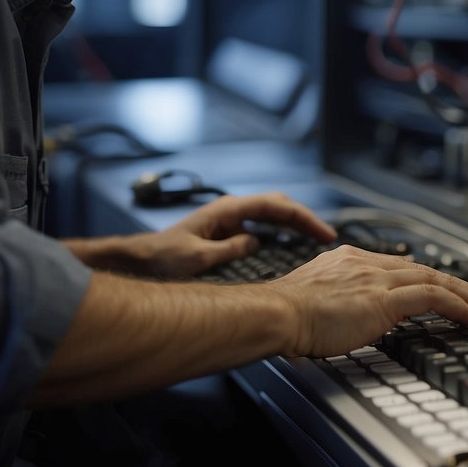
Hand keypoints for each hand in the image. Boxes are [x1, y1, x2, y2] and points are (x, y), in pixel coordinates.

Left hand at [141, 192, 336, 278]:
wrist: (141, 260)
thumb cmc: (163, 258)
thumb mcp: (196, 259)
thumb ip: (229, 250)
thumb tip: (257, 242)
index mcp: (227, 210)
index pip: (275, 206)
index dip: (303, 218)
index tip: (323, 234)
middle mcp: (231, 210)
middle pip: (278, 206)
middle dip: (304, 219)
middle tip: (326, 239)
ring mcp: (230, 219)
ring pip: (272, 215)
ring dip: (295, 225)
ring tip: (315, 241)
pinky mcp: (227, 232)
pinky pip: (262, 227)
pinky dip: (281, 233)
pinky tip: (290, 246)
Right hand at [269, 245, 467, 357]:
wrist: (275, 313)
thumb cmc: (285, 315)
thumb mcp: (316, 300)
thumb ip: (337, 300)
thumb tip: (347, 315)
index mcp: (350, 260)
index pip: (403, 268)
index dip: (431, 280)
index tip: (449, 292)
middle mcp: (367, 263)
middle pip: (427, 270)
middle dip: (462, 286)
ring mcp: (377, 278)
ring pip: (438, 281)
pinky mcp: (384, 297)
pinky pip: (434, 298)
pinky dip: (462, 308)